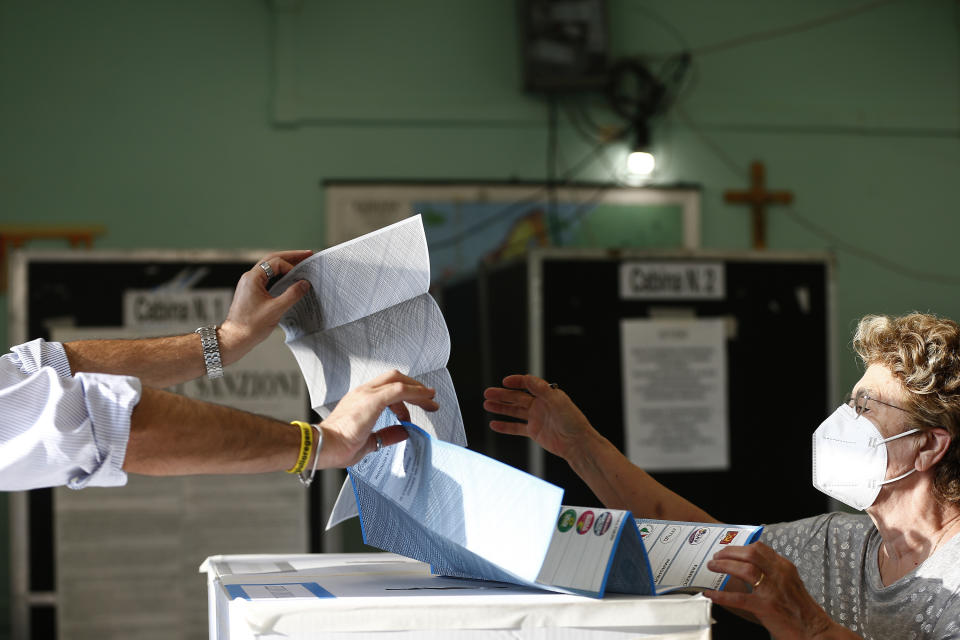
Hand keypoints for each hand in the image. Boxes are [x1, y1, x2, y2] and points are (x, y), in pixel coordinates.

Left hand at [219, 250, 312, 363]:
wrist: (235, 338)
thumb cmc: (251, 326)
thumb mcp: (276, 310)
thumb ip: (292, 295)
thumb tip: (304, 284)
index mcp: (253, 278)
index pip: (276, 263)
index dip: (291, 267)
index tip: (301, 278)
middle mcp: (250, 278)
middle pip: (272, 260)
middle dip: (290, 257)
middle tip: (307, 254)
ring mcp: (250, 284)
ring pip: (270, 268)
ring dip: (285, 264)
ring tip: (301, 262)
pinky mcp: (252, 292)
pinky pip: (268, 277)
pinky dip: (280, 275)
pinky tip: (289, 277)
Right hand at [318, 370, 439, 467]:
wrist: (322, 446)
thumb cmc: (336, 446)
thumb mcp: (369, 441)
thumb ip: (387, 435)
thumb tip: (403, 432)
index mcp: (359, 400)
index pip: (386, 388)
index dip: (404, 395)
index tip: (416, 405)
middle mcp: (362, 393)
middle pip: (394, 378)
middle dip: (414, 386)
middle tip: (428, 399)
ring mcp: (366, 394)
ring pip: (398, 381)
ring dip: (417, 390)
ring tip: (430, 401)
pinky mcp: (372, 400)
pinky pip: (399, 390)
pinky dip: (414, 393)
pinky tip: (425, 399)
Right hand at [483, 374, 598, 461]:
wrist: (577, 444)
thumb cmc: (573, 422)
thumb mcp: (558, 401)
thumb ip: (542, 389)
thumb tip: (528, 378)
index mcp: (547, 395)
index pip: (528, 384)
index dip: (516, 381)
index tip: (504, 382)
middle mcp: (540, 405)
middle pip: (517, 397)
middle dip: (502, 395)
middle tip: (488, 393)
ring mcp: (536, 418)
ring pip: (514, 411)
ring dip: (501, 408)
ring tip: (487, 404)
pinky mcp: (534, 432)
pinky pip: (516, 427)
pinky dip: (505, 426)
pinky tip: (494, 424)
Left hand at [705, 542, 848, 638]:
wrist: (815, 631)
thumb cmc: (801, 610)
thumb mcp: (790, 583)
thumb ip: (773, 573)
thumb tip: (750, 567)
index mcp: (784, 567)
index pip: (759, 548)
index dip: (740, 546)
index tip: (728, 548)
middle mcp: (779, 574)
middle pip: (750, 553)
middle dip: (729, 552)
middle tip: (717, 555)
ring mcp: (772, 590)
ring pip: (744, 569)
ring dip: (724, 566)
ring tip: (712, 567)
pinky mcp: (766, 607)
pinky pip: (739, 598)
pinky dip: (722, 596)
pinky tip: (711, 594)